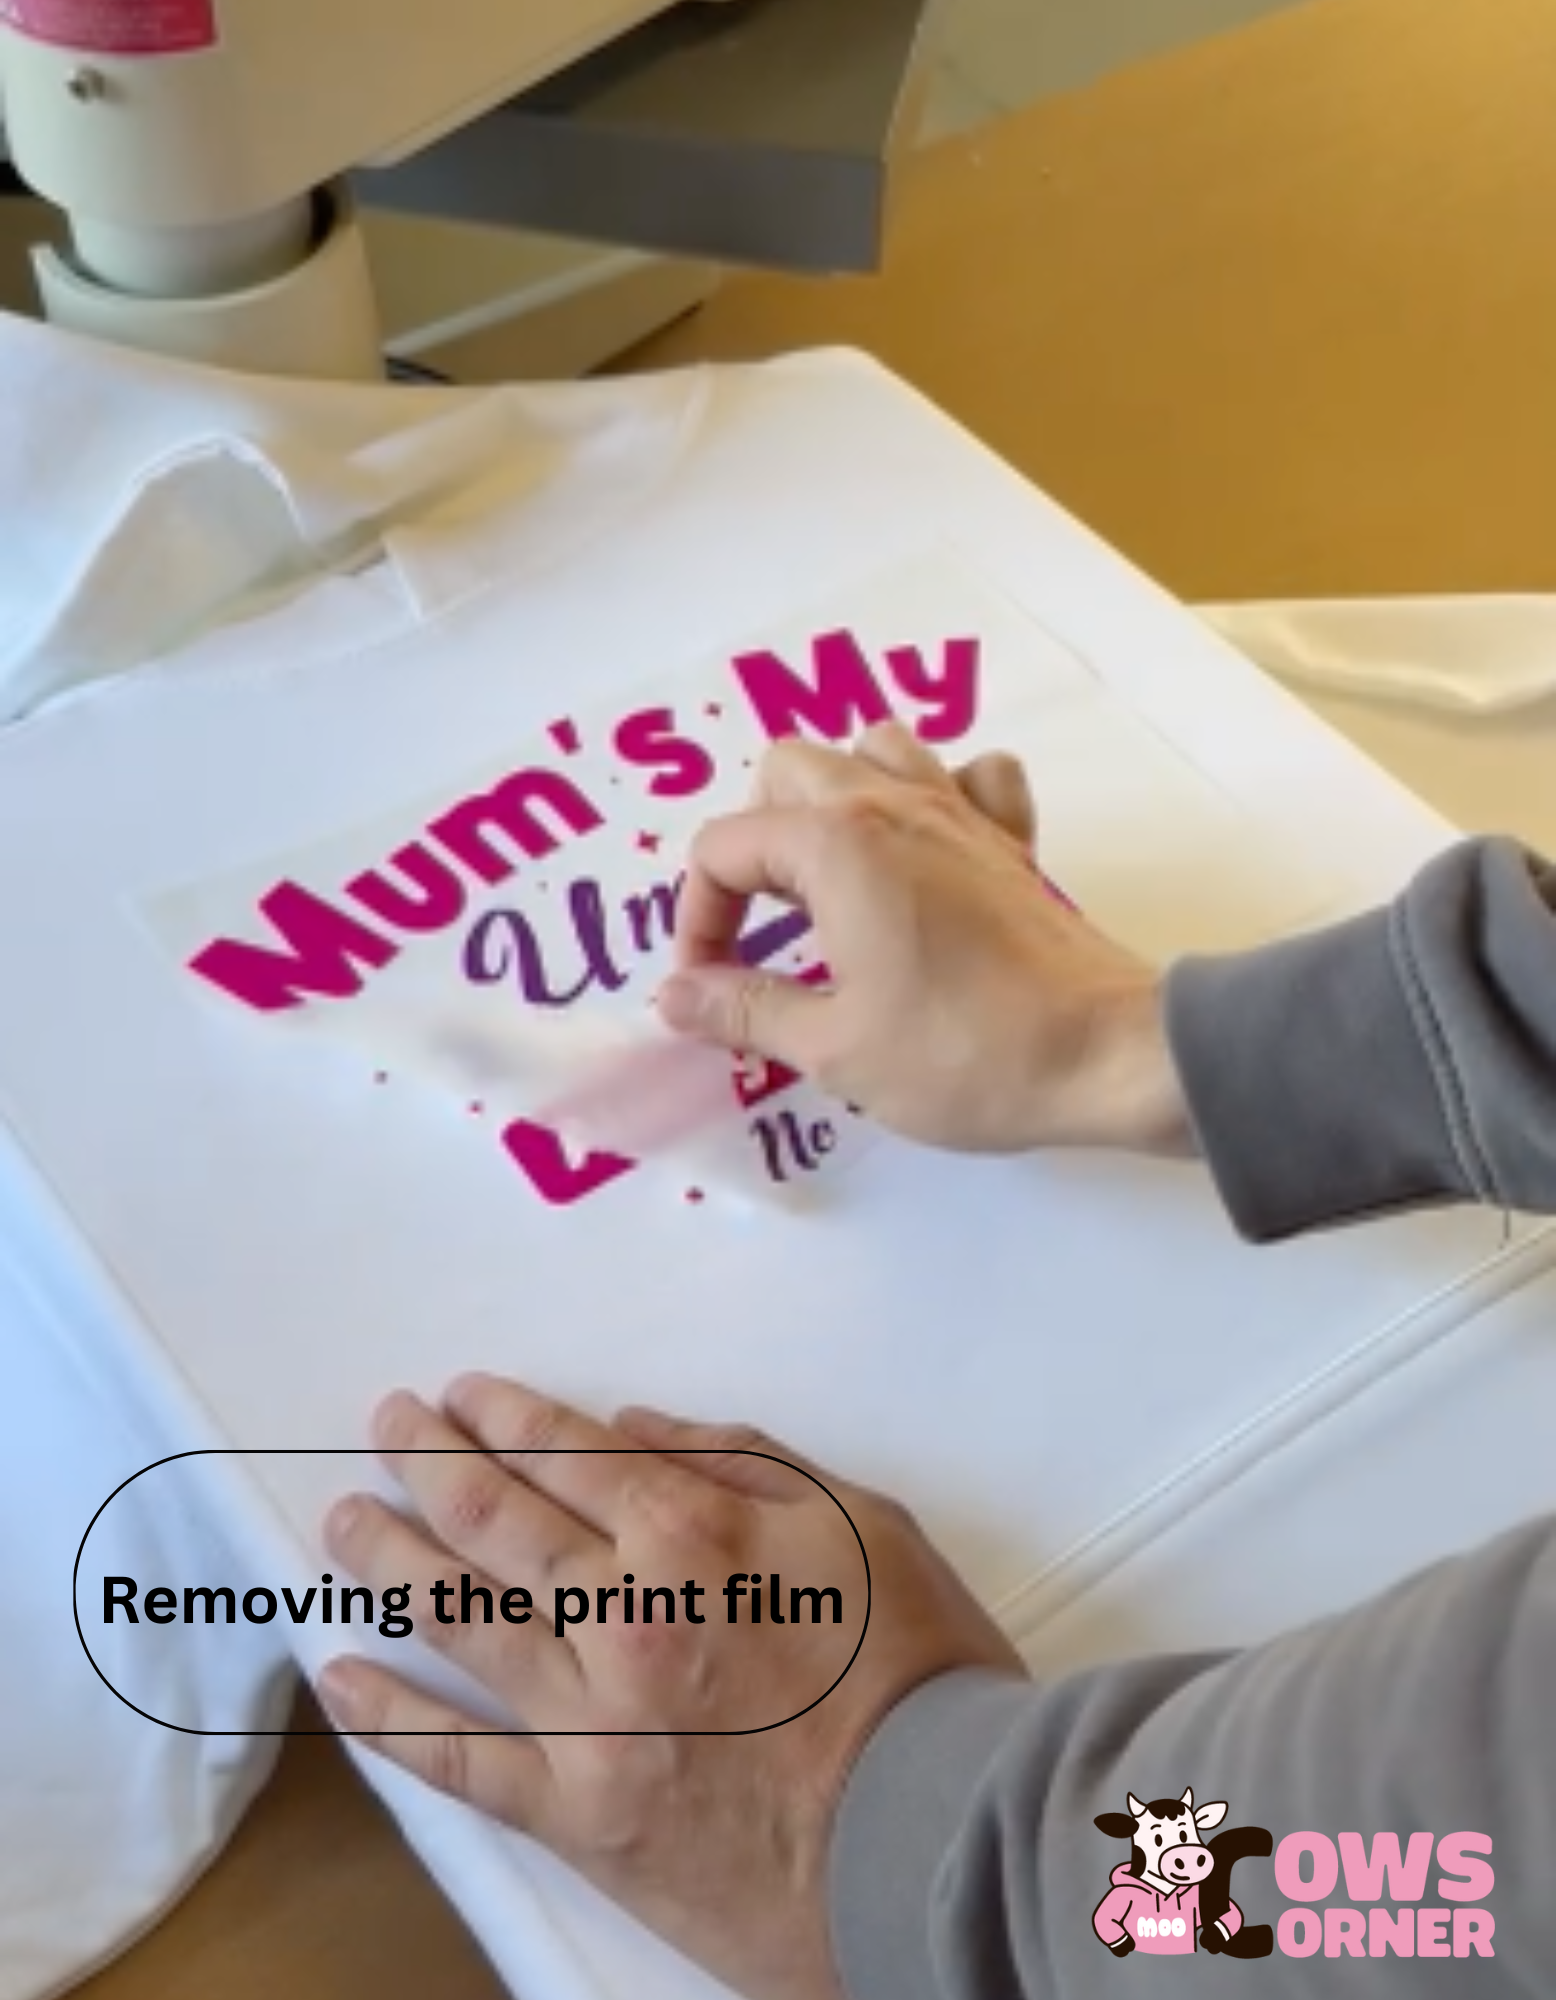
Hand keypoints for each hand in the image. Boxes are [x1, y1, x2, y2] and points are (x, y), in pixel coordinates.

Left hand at [318, 1376, 1022, 1999]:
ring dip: (390, 1561)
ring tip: (345, 1520)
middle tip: (384, 1425)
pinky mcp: (579, 1813)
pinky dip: (391, 1721)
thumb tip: (631, 1429)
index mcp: (690, 1531)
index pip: (563, 1454)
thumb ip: (742, 1459)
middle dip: (429, 1462)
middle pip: (495, 1521)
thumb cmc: (917, 1666)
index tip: (457, 1396)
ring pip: (459, 1621)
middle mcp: (621, 1612)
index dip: (499, 1416)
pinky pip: (461, 1764)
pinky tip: (339, 1679)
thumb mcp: (859, 1519)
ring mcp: (590, 1718)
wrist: (940, 1837)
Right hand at [657, 723, 1192, 1155]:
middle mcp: (891, 803)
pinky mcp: (1011, 839)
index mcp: (834, 845)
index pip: (724, 850)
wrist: (1104, 1054)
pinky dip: (936, 796)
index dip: (699, 921)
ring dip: (835, 799)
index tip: (711, 990)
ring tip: (830, 881)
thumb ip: (744, 1009)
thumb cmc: (961, 1054)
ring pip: (872, 750)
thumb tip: (674, 997)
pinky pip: (966, 776)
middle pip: (787, 772)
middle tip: (763, 929)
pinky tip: (927, 855)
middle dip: (754, 844)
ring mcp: (959, 811)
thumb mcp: (832, 1047)